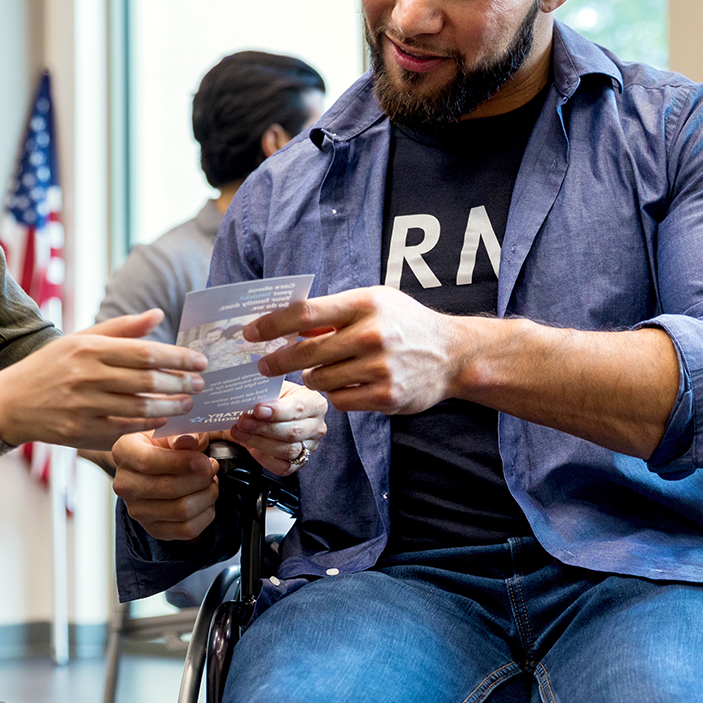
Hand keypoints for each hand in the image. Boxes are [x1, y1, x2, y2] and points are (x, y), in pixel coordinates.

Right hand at [0, 311, 207, 450]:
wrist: (9, 403)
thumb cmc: (50, 367)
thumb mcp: (80, 339)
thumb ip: (122, 329)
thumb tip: (159, 314)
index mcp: (89, 348)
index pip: (145, 352)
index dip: (178, 357)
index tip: (201, 361)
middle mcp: (86, 376)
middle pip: (147, 381)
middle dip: (181, 383)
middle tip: (200, 384)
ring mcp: (82, 406)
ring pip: (139, 407)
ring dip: (170, 406)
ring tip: (187, 403)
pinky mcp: (79, 432)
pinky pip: (124, 429)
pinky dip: (147, 424)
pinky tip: (163, 419)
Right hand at [112, 430, 220, 541]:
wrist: (157, 465)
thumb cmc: (165, 443)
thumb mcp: (172, 429)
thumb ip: (182, 433)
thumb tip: (187, 441)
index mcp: (124, 452)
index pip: (148, 462)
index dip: (181, 463)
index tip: (204, 460)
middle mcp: (124, 484)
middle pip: (168, 488)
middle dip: (200, 479)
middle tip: (212, 467)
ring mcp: (137, 511)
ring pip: (181, 510)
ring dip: (206, 495)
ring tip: (211, 481)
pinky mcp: (154, 529)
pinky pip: (187, 529)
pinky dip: (206, 514)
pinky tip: (206, 499)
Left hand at [223, 381, 326, 476]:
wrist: (274, 414)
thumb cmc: (275, 399)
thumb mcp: (273, 389)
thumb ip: (266, 394)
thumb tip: (248, 398)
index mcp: (314, 402)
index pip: (298, 408)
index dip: (277, 411)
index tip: (258, 410)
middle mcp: (317, 426)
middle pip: (293, 432)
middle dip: (264, 428)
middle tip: (243, 422)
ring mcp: (310, 447)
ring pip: (287, 450)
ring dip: (259, 442)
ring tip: (239, 433)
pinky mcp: (299, 463)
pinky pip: (282, 467)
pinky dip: (263, 458)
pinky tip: (250, 447)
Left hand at [243, 286, 467, 414]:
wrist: (452, 354)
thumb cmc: (405, 323)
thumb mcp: (374, 302)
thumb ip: (334, 312)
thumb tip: (287, 322)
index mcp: (365, 303)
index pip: (305, 312)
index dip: (272, 324)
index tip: (250, 333)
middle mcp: (372, 334)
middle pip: (306, 351)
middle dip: (277, 360)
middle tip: (263, 365)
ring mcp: (380, 367)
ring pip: (319, 379)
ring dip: (313, 377)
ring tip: (322, 371)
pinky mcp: (386, 396)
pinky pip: (339, 400)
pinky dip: (336, 394)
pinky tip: (346, 384)